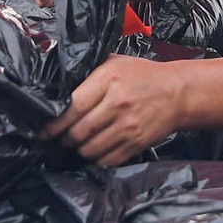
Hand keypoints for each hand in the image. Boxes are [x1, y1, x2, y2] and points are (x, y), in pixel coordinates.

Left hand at [43, 54, 184, 165]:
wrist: (178, 92)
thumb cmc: (144, 76)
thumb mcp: (116, 62)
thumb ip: (89, 71)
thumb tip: (59, 82)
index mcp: (110, 79)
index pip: (74, 106)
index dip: (55, 122)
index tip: (44, 128)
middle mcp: (119, 103)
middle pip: (79, 131)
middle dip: (63, 138)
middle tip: (58, 137)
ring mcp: (129, 126)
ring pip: (90, 149)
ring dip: (78, 149)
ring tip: (76, 143)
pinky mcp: (136, 143)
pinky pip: (107, 160)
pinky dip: (96, 158)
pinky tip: (95, 149)